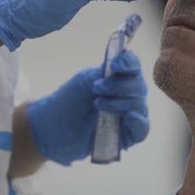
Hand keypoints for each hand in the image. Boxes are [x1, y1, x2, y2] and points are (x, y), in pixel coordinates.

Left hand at [26, 50, 148, 165]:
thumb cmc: (67, 102)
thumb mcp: (84, 81)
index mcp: (117, 77)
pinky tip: (128, 117)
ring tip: (97, 104)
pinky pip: (142, 128)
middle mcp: (127, 95)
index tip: (114, 65)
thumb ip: (105, 72)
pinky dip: (138, 122)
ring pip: (139, 105)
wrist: (52, 130)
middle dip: (119, 86)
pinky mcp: (127, 136)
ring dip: (120, 103)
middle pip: (138, 85)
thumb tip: (123, 59)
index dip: (129, 63)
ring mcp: (128, 115)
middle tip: (96, 88)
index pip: (133, 65)